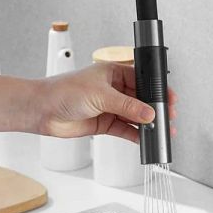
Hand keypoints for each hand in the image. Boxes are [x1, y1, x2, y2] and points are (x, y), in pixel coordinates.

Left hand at [36, 62, 176, 142]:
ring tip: (160, 132)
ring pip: (135, 117)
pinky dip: (135, 135)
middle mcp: (114, 90)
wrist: (42, 110)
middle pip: (141, 100)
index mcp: (114, 73)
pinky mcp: (104, 124)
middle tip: (167, 119)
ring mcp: (110, 107)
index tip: (170, 100)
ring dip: (147, 125)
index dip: (157, 91)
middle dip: (155, 110)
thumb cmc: (63, 91)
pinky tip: (144, 139)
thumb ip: (127, 106)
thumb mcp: (100, 95)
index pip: (142, 80)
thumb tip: (149, 113)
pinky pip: (125, 130)